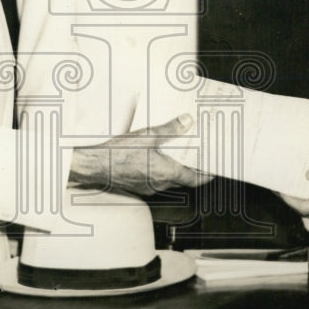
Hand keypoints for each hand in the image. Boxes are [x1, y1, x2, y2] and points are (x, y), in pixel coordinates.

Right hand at [69, 114, 212, 195]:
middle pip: (183, 180)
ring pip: (169, 181)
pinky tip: (155, 160)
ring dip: (176, 171)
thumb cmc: (119, 154)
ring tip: (178, 156)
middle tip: (198, 158)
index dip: (206, 175)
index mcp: (166, 172)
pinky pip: (156, 181)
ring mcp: (148, 187)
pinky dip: (161, 172)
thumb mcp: (147, 136)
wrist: (96, 166)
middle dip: (192, 170)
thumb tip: (187, 121)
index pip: (194, 179)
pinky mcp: (138, 186)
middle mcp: (160, 184)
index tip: (213, 169)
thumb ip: (169, 129)